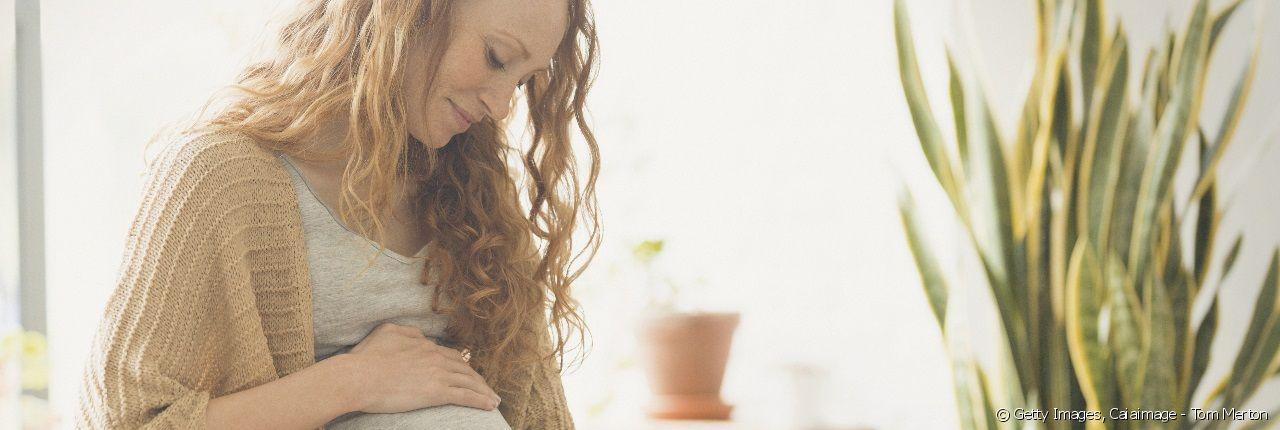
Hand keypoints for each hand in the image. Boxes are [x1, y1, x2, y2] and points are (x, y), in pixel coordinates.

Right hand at [343, 322, 500, 413]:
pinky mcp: (436, 392)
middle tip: (486, 388)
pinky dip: (481, 400)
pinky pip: (466, 396)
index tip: (468, 372)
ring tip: (493, 399)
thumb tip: (420, 336)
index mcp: (424, 345)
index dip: (462, 365)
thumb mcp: (387, 332)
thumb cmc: (366, 358)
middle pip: (464, 368)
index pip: (450, 355)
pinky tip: (490, 405)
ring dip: (484, 390)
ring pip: (469, 381)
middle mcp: (435, 357)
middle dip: (477, 379)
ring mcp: (437, 374)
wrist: (359, 377)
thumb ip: (407, 332)